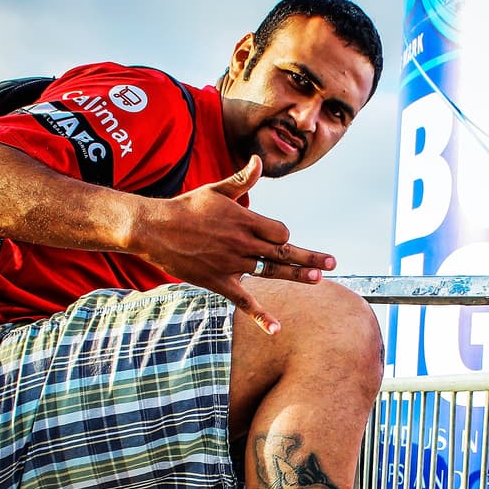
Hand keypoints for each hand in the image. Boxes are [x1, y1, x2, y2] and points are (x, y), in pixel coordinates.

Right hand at [134, 156, 335, 334]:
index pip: (280, 231)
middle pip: (284, 252)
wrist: (155, 229)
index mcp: (244, 220)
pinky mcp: (219, 282)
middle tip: (333, 262)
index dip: (284, 235)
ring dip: (296, 276)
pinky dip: (260, 316)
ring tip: (318, 279)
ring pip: (270, 272)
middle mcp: (242, 243)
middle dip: (310, 257)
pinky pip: (244, 301)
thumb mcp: (216, 190)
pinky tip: (276, 329)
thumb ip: (242, 179)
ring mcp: (232, 264)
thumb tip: (258, 160)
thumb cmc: (186, 207)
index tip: (280, 238)